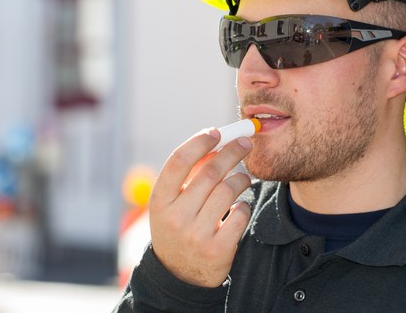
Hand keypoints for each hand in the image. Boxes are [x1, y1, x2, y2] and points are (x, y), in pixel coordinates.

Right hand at [148, 128, 251, 286]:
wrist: (180, 275)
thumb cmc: (179, 225)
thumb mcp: (172, 203)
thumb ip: (190, 175)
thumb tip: (216, 143)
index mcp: (159, 201)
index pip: (179, 161)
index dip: (199, 142)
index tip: (216, 131)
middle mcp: (175, 217)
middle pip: (210, 172)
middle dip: (232, 152)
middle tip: (246, 143)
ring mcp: (196, 235)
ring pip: (229, 190)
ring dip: (241, 178)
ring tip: (243, 178)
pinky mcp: (218, 249)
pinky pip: (240, 213)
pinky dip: (244, 205)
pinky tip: (240, 206)